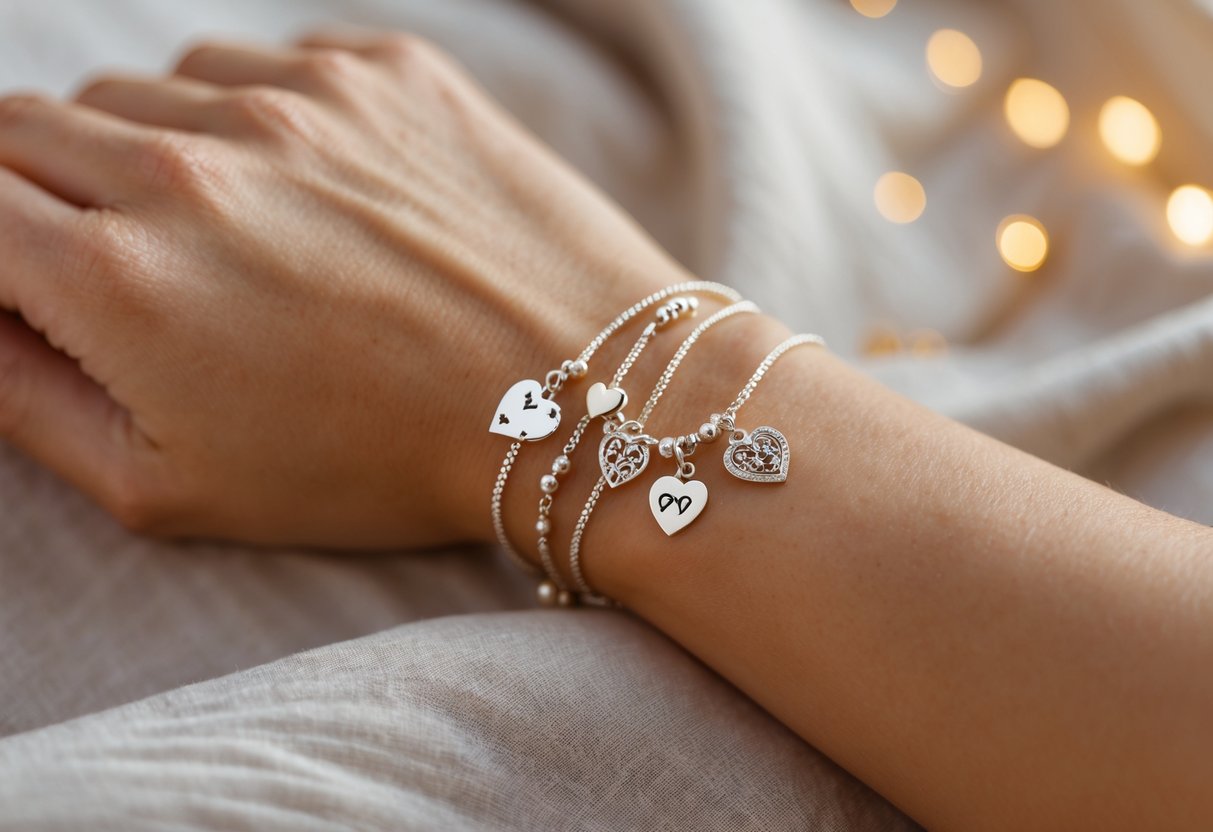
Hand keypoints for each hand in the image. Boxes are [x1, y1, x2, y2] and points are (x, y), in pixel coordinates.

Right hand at [0, 31, 684, 547]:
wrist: (582, 401)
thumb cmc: (383, 464)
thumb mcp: (177, 487)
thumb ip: (28, 398)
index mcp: (118, 278)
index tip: (27, 271)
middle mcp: (188, 166)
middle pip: (34, 131)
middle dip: (45, 192)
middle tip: (126, 261)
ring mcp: (293, 101)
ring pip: (147, 91)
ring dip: (153, 150)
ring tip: (235, 235)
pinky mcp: (381, 70)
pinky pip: (263, 65)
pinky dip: (256, 117)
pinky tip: (315, 192)